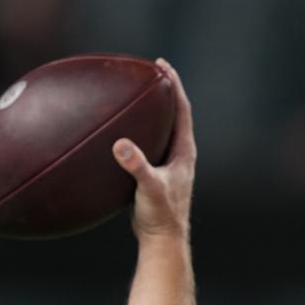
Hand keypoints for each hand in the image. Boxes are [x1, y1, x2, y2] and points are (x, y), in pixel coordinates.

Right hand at [112, 58, 196, 239]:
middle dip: (164, 92)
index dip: (173, 86)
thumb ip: (136, 165)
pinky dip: (140, 131)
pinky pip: (149, 144)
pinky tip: (122, 130)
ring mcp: (170, 164)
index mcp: (183, 152)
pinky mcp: (158, 174)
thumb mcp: (148, 187)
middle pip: (175, 114)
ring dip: (154, 111)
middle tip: (150, 71)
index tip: (162, 66)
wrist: (163, 239)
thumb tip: (120, 145)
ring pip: (163, 129)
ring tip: (138, 94)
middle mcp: (180, 155)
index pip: (182, 110)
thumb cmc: (160, 214)